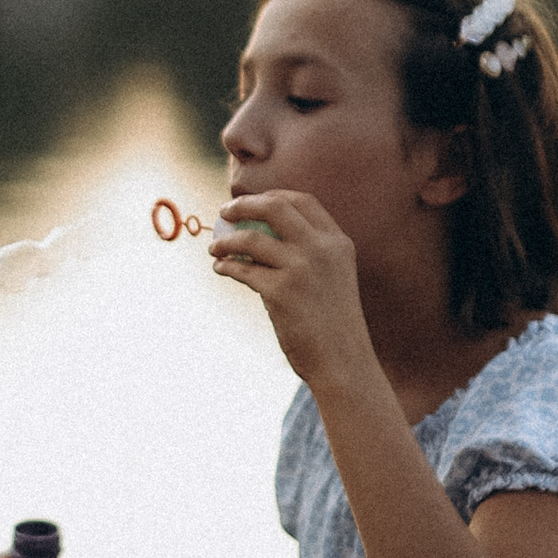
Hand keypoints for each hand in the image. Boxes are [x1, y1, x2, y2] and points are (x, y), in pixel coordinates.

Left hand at [210, 189, 373, 391]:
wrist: (343, 361)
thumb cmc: (333, 323)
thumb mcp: (333, 278)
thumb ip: (310, 253)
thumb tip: (258, 235)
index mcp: (337, 242)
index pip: (302, 201)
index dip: (273, 196)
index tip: (252, 202)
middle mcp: (321, 249)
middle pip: (275, 207)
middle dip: (244, 204)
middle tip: (225, 212)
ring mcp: (301, 269)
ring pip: (251, 239)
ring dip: (226, 241)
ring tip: (215, 249)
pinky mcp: (280, 292)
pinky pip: (243, 269)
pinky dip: (226, 266)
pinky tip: (221, 269)